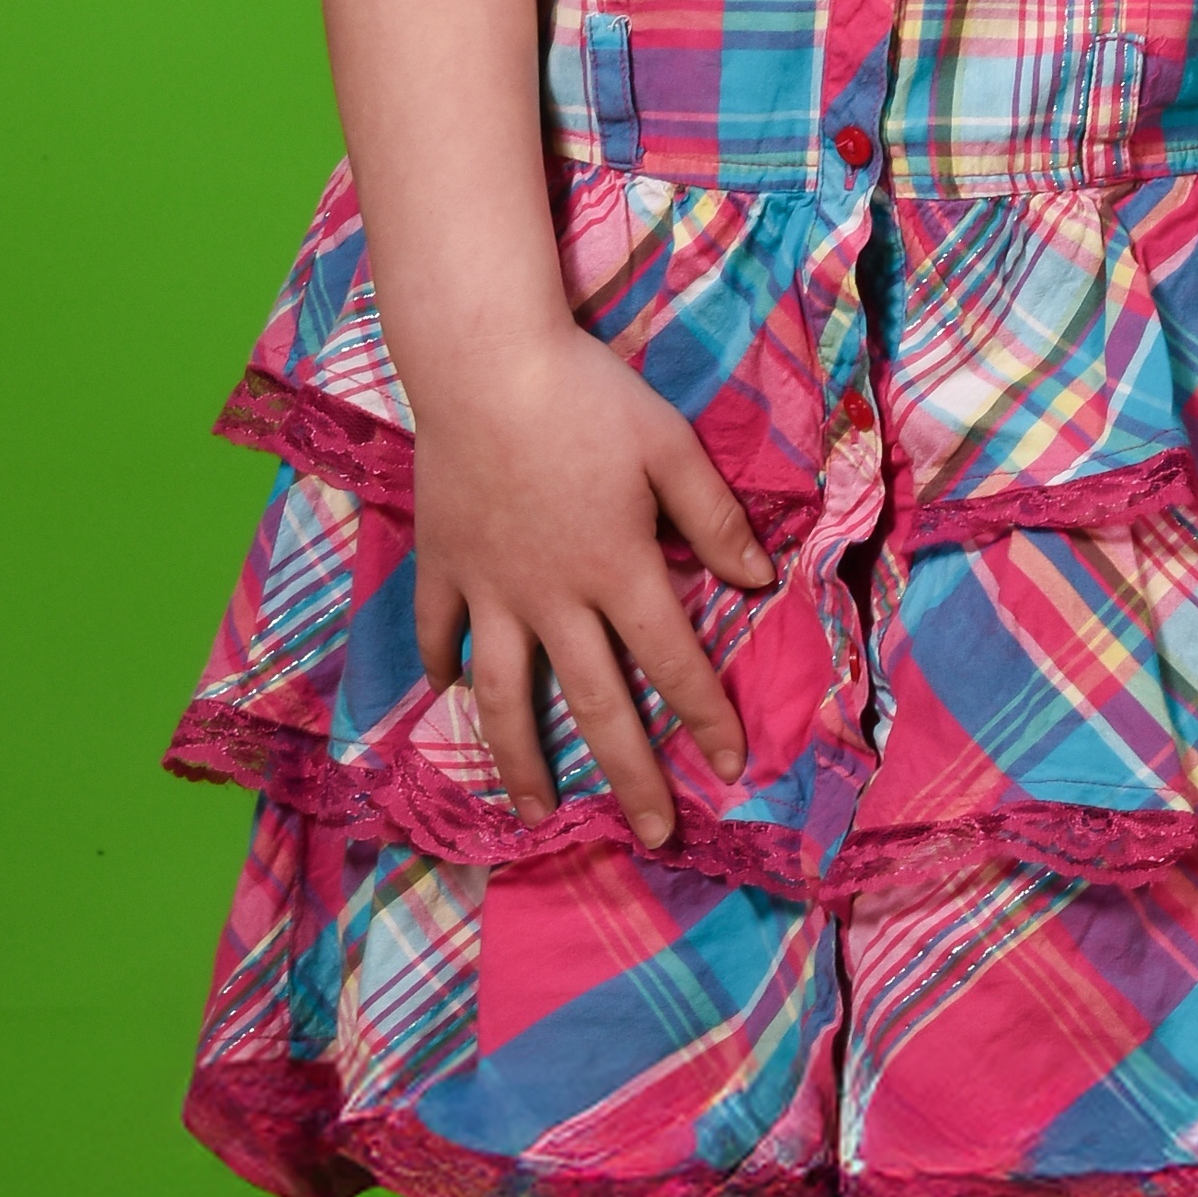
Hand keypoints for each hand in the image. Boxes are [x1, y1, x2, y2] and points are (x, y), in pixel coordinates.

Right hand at [403, 318, 776, 849]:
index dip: (706, 715)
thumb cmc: (587, 395)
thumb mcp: (668, 443)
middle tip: (655, 835)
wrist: (483, 361)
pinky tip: (449, 690)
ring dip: (522, 760)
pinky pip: (438, 630)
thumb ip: (712, 516)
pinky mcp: (442, 564)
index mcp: (616, 568)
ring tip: (536, 812)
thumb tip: (759, 580)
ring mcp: (490, 589)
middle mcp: (553, 598)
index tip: (730, 766)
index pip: (672, 660)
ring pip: (505, 695)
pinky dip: (442, 664)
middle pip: (594, 703)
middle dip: (630, 775)